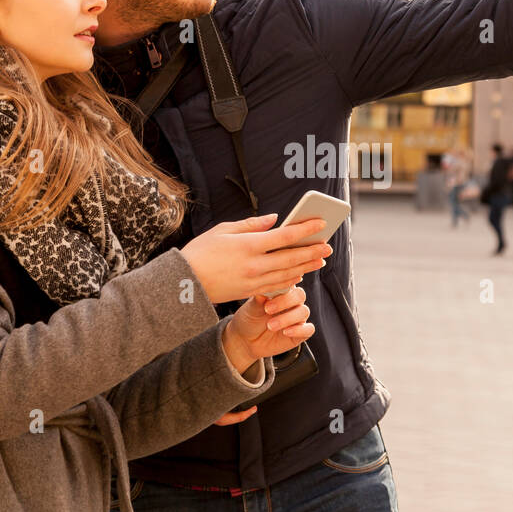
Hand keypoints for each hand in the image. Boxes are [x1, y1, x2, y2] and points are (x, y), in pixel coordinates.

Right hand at [181, 214, 332, 303]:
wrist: (184, 282)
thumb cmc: (201, 252)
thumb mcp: (223, 230)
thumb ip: (251, 225)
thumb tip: (274, 220)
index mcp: (249, 245)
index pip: (285, 236)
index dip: (306, 229)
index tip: (320, 222)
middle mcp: (255, 264)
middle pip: (291, 257)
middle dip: (312, 251)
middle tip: (328, 246)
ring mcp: (254, 280)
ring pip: (288, 273)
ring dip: (306, 266)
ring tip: (319, 260)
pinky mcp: (250, 292)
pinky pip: (276, 285)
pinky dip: (290, 279)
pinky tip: (299, 273)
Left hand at [220, 285, 314, 372]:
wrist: (247, 341)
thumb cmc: (250, 319)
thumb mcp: (251, 309)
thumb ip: (258, 300)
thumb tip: (263, 292)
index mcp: (282, 291)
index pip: (290, 282)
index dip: (282, 287)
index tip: (267, 295)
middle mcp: (292, 302)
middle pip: (300, 295)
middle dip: (285, 302)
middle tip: (268, 310)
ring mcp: (298, 317)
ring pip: (303, 312)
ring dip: (287, 318)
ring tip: (270, 325)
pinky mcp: (301, 333)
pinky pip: (308, 329)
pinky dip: (299, 330)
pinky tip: (285, 332)